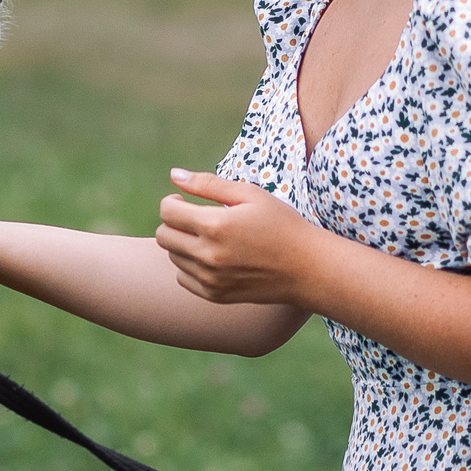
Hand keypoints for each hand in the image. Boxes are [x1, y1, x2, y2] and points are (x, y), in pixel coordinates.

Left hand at [156, 170, 313, 307]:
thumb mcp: (250, 195)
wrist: (307, 268)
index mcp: (215, 225)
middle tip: (194, 218)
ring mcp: (210, 278)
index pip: (167, 212)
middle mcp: (208, 255)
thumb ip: (208, 184)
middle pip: (163, 235)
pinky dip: (190, 266)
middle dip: (173, 222)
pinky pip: (183, 278)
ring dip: (182, 244)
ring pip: (172, 257)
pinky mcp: (214, 295)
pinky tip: (212, 257)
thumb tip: (174, 174)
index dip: (172, 202)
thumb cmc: (282, 224)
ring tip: (208, 237)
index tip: (184, 201)